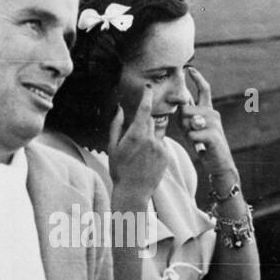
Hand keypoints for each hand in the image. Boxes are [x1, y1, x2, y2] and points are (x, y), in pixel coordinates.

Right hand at [107, 84, 166, 201]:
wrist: (133, 191)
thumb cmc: (119, 170)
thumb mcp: (112, 147)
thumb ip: (116, 126)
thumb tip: (120, 109)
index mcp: (135, 134)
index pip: (144, 109)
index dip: (147, 96)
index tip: (148, 88)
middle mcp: (150, 138)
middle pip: (151, 120)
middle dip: (144, 123)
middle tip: (135, 140)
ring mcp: (160, 147)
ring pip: (157, 131)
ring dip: (150, 136)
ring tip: (140, 154)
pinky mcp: (166, 155)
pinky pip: (162, 143)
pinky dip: (155, 146)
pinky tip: (147, 160)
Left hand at [178, 67, 231, 166]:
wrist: (219, 164)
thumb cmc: (203, 146)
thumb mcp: (191, 128)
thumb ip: (186, 116)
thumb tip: (180, 103)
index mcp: (208, 110)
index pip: (204, 90)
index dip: (197, 78)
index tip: (190, 69)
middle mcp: (213, 113)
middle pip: (186, 109)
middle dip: (182, 122)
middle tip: (191, 134)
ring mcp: (215, 123)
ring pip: (188, 121)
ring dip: (187, 133)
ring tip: (197, 141)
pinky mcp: (214, 135)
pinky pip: (192, 133)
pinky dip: (192, 141)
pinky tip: (201, 146)